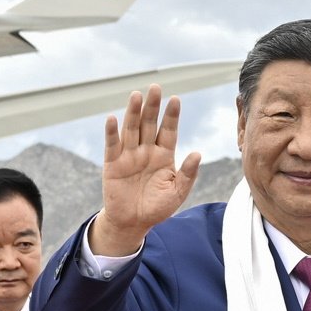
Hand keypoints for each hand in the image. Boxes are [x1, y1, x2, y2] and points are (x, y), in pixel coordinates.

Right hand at [92, 86, 201, 255]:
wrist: (133, 223)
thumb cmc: (157, 207)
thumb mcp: (177, 192)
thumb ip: (187, 173)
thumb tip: (198, 153)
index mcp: (164, 155)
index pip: (168, 130)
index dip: (172, 116)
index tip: (176, 99)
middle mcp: (146, 151)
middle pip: (149, 124)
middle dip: (152, 106)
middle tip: (156, 87)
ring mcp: (129, 156)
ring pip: (132, 129)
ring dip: (133, 113)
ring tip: (136, 96)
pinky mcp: (113, 164)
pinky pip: (112, 145)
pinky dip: (112, 132)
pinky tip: (112, 118)